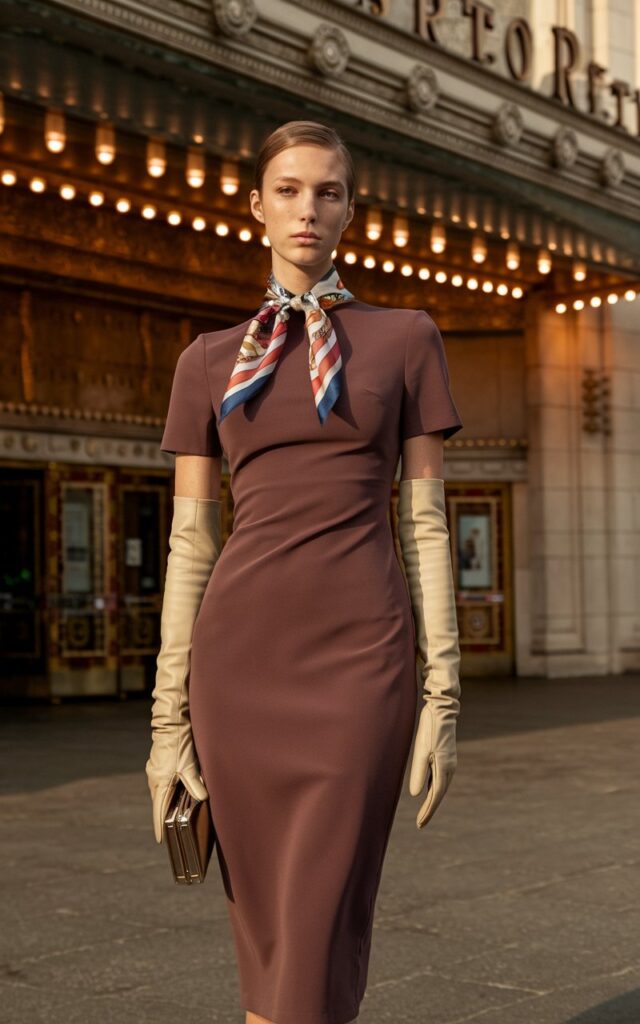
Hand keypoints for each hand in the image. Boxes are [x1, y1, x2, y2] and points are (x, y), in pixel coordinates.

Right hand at [146, 750, 207, 843]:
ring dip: (169, 803)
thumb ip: (195, 784)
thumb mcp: (188, 765)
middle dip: (166, 817)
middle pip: (160, 803)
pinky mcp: (160, 764)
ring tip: (178, 816)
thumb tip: (203, 799)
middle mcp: (155, 779)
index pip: (158, 811)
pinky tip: (181, 793)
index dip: (160, 826)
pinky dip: (171, 791)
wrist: (172, 720)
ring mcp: (156, 771)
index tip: (161, 840)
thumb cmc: (179, 743)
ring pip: (163, 793)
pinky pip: (164, 783)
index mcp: (159, 782)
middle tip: (173, 832)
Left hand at [409, 701, 456, 828]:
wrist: (441, 710)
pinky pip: (439, 777)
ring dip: (432, 799)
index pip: (435, 796)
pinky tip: (427, 790)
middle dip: (430, 809)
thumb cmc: (430, 729)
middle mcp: (449, 767)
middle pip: (439, 793)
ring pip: (440, 786)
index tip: (420, 823)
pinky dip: (433, 787)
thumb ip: (419, 773)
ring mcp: (449, 762)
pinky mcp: (446, 756)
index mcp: (444, 768)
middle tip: (420, 823)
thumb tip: (416, 795)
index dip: (428, 811)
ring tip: (424, 812)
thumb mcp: (421, 751)